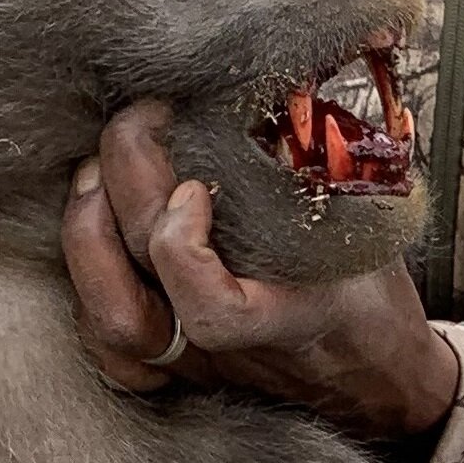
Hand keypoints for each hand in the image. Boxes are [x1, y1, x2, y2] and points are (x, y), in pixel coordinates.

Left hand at [61, 100, 460, 443]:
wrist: (378, 382)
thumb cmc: (371, 296)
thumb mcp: (366, 230)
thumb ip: (323, 171)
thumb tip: (286, 80)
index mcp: (287, 318)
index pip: (210, 309)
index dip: (181, 247)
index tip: (194, 187)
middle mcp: (226, 349)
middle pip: (141, 281)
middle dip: (122, 185)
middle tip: (142, 122)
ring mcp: (193, 363)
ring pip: (109, 321)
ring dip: (88, 235)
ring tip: (97, 171)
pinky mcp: (173, 369)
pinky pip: (107, 347)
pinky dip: (85, 287)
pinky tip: (94, 232)